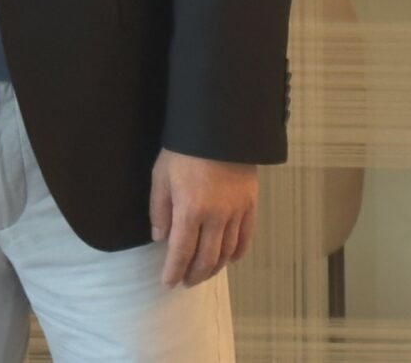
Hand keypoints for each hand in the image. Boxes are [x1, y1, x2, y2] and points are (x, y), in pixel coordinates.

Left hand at [150, 151, 257, 287]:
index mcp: (190, 210)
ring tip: (204, 273)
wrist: (219, 127)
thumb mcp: (161, 176)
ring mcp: (236, 212)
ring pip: (227, 252)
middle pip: (207, 259)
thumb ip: (160, 209)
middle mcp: (215, 217)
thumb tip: (160, 238)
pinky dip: (237, 253)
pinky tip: (230, 259)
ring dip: (215, 268)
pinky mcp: (250, 205)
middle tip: (186, 282)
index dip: (174, 271)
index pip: (181, 252)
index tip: (168, 283)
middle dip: (194, 275)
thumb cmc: (183, 150)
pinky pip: (246, 237)